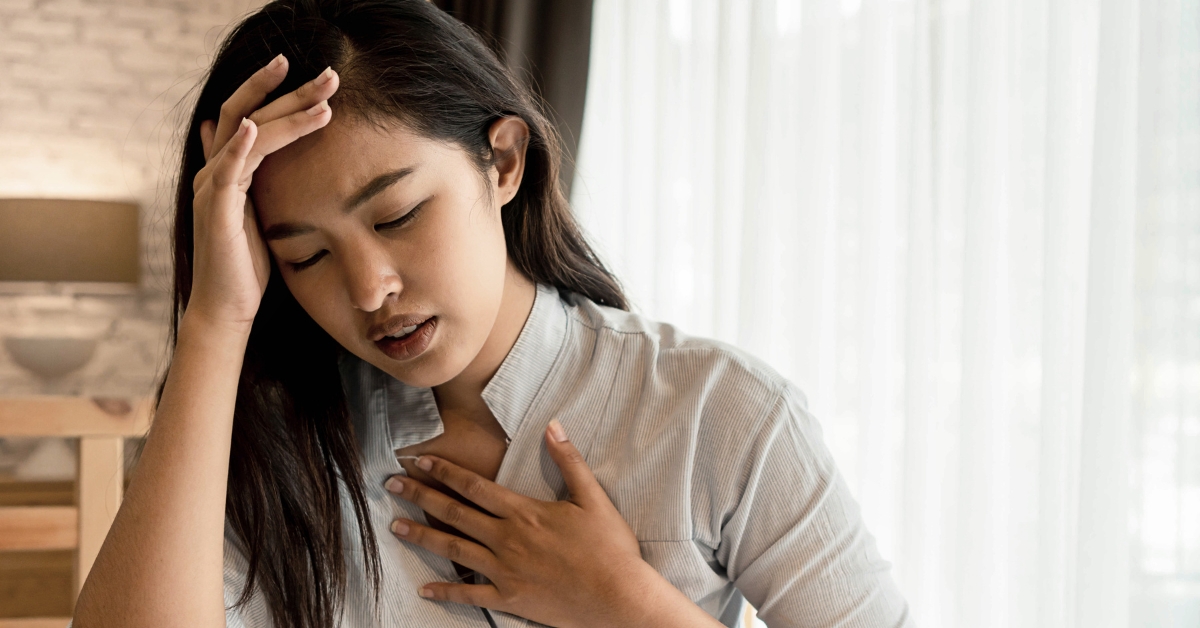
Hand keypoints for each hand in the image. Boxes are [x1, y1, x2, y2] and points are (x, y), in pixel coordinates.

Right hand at [187, 54, 338, 329]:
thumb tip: (261, 150)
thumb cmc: (247, 265)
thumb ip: (258, 180)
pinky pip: (224, 171)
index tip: (319, 78)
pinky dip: (237, 147)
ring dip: (286, 116)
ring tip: (324, 103)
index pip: (251, 114)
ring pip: (247, 136)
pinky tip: (254, 128)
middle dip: (290, 91)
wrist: (227, 307)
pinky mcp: (214, 210)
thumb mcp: (259, 213)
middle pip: (249, 113)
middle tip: (329, 75)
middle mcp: (215, 171)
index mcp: (227, 170)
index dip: (280, 92)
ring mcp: (211, 188)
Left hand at [384, 420, 672, 627]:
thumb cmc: (610, 548)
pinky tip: (424, 589)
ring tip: (396, 526)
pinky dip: (445, 591)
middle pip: (454, 513)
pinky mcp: (510, 598)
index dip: (443, 471)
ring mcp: (505, 571)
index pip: (474, 486)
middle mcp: (507, 539)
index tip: (419, 460)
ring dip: (422, 536)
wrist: (618, 598)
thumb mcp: (593, 498)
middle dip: (420, 496)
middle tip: (392, 484)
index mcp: (524, 512)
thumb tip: (553, 426)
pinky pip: (470, 595)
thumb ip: (569, 461)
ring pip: (453, 550)